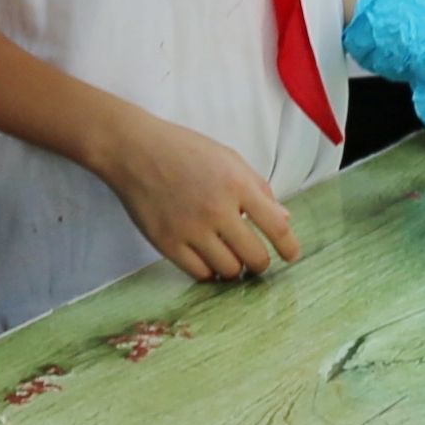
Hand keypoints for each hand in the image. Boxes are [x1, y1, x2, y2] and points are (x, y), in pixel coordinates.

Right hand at [96, 108, 298, 281]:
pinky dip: (209, 271)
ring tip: (230, 257)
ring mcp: (190, 229)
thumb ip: (258, 188)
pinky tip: (208, 259)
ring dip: (234, 268)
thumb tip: (283, 219)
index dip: (289, 247)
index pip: (277, 227)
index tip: (291, 255)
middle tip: (256, 260)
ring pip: (229, 270)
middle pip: (255, 257)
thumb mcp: (229, 158)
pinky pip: (199, 273)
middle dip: (261, 263)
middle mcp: (217, 210)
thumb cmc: (184, 150)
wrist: (133, 151)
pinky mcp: (167, 243)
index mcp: (237, 184)